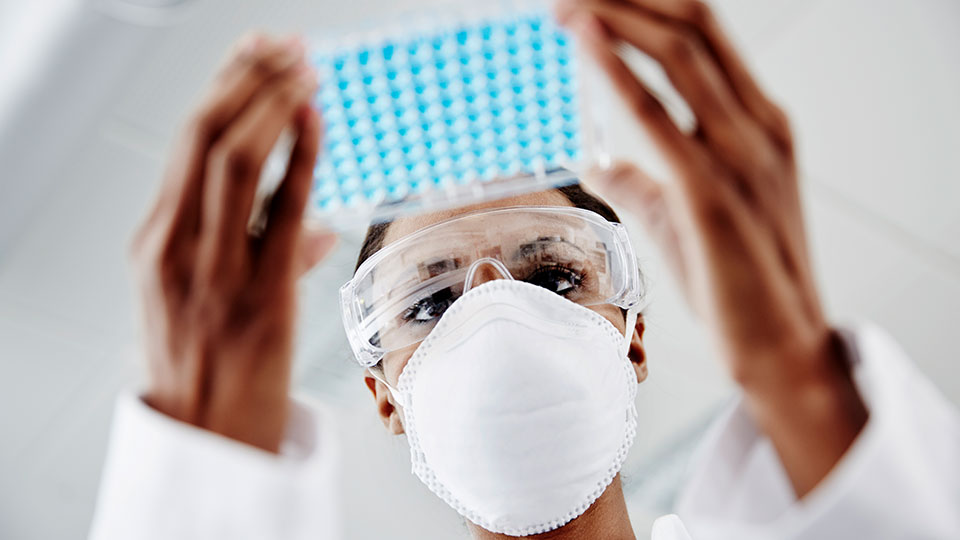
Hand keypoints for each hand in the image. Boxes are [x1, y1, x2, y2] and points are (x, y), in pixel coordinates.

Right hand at [129, 34, 336, 451]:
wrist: (207, 438)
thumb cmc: (205, 367)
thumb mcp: (197, 302)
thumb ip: (244, 254)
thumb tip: (313, 232)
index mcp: (154, 243)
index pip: (185, 145)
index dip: (222, 89)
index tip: (252, 52)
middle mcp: (175, 248)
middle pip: (203, 137)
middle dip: (245, 80)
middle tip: (282, 44)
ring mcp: (214, 271)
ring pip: (234, 161)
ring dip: (272, 103)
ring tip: (303, 67)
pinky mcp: (260, 295)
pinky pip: (281, 210)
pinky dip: (299, 156)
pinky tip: (315, 118)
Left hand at [556, 0, 865, 494]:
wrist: (778, 341)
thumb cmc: (735, 278)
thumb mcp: (681, 214)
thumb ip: (641, 180)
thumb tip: (597, 162)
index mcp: (759, 122)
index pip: (705, 36)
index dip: (650, 6)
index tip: (598, 1)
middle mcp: (757, 126)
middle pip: (692, 28)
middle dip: (628, 0)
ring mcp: (741, 155)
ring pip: (679, 57)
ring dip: (617, 20)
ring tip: (565, 8)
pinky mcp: (712, 193)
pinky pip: (660, 118)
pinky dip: (619, 72)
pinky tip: (586, 42)